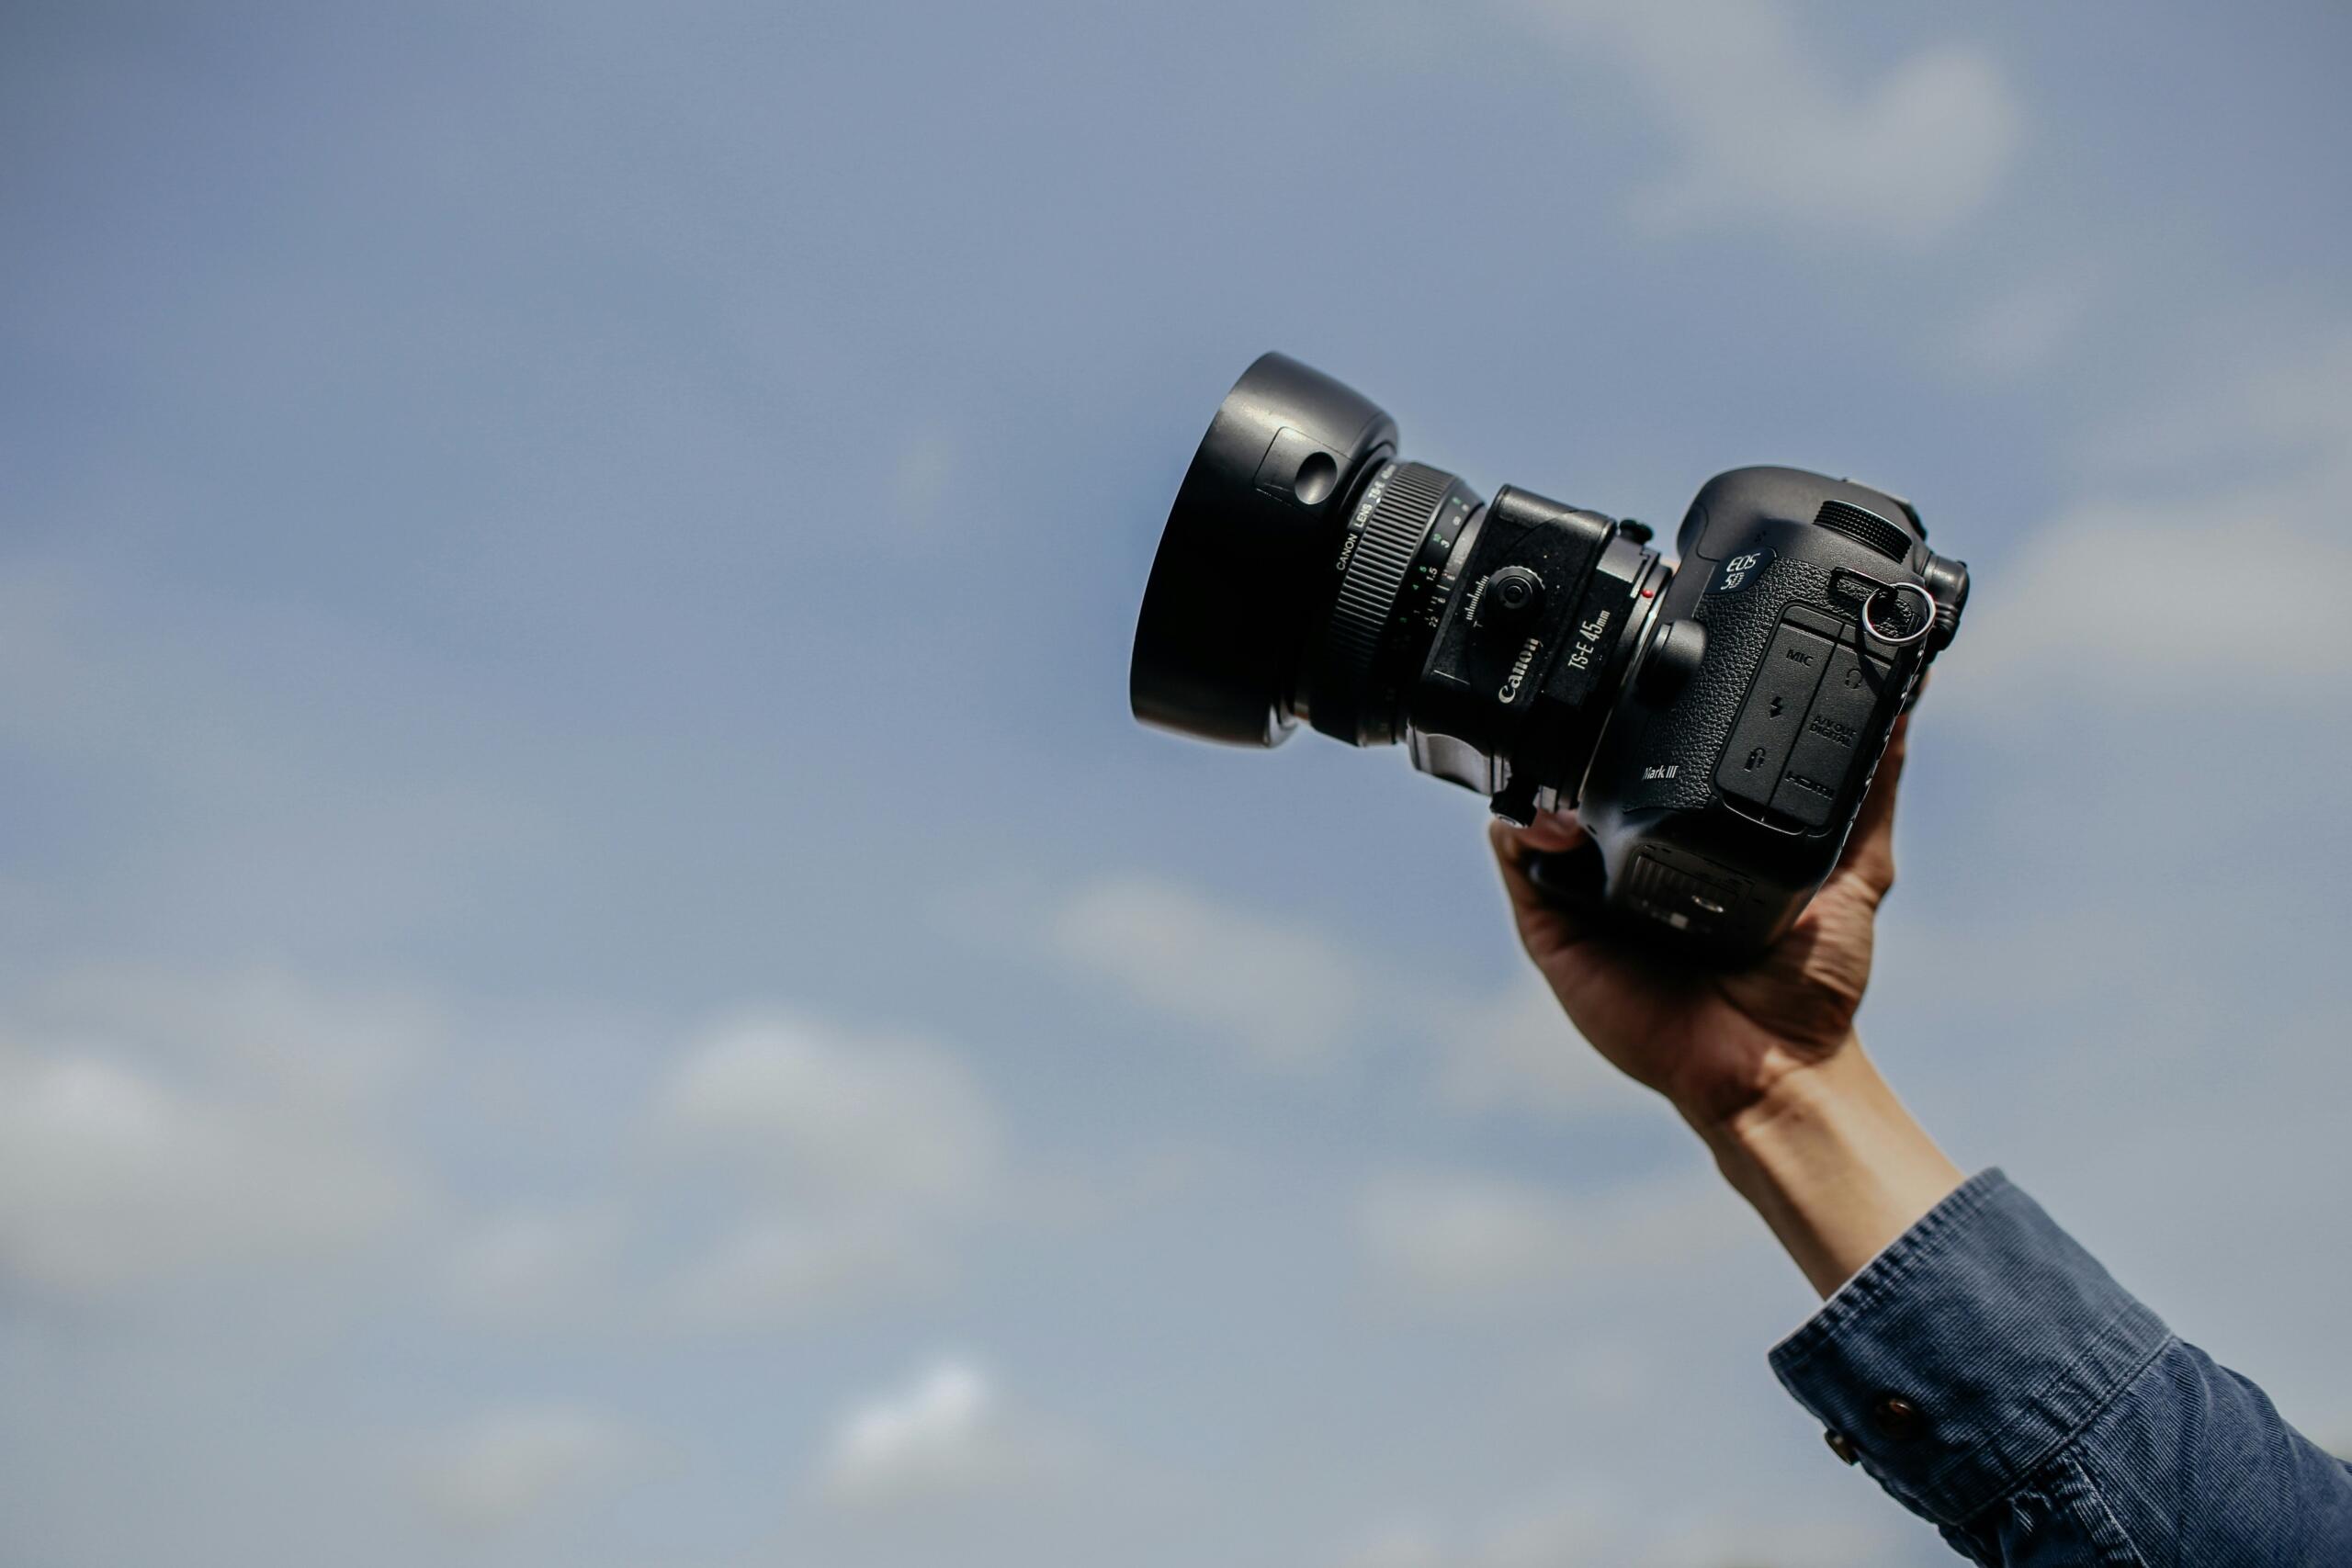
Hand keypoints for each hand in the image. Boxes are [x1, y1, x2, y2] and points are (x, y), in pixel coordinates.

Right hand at [1488, 716, 1909, 1133]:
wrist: (1769, 1067)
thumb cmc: (1810, 985)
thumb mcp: (1856, 866)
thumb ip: (1871, 791)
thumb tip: (1908, 701)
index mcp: (1688, 841)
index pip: (1650, 765)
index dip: (1642, 722)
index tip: (1654, 678)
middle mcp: (1630, 859)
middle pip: (1585, 776)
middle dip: (1581, 738)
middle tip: (1601, 713)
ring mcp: (1585, 891)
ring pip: (1540, 805)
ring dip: (1546, 774)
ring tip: (1577, 769)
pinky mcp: (1552, 925)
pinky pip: (1516, 858)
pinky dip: (1520, 825)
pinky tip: (1554, 817)